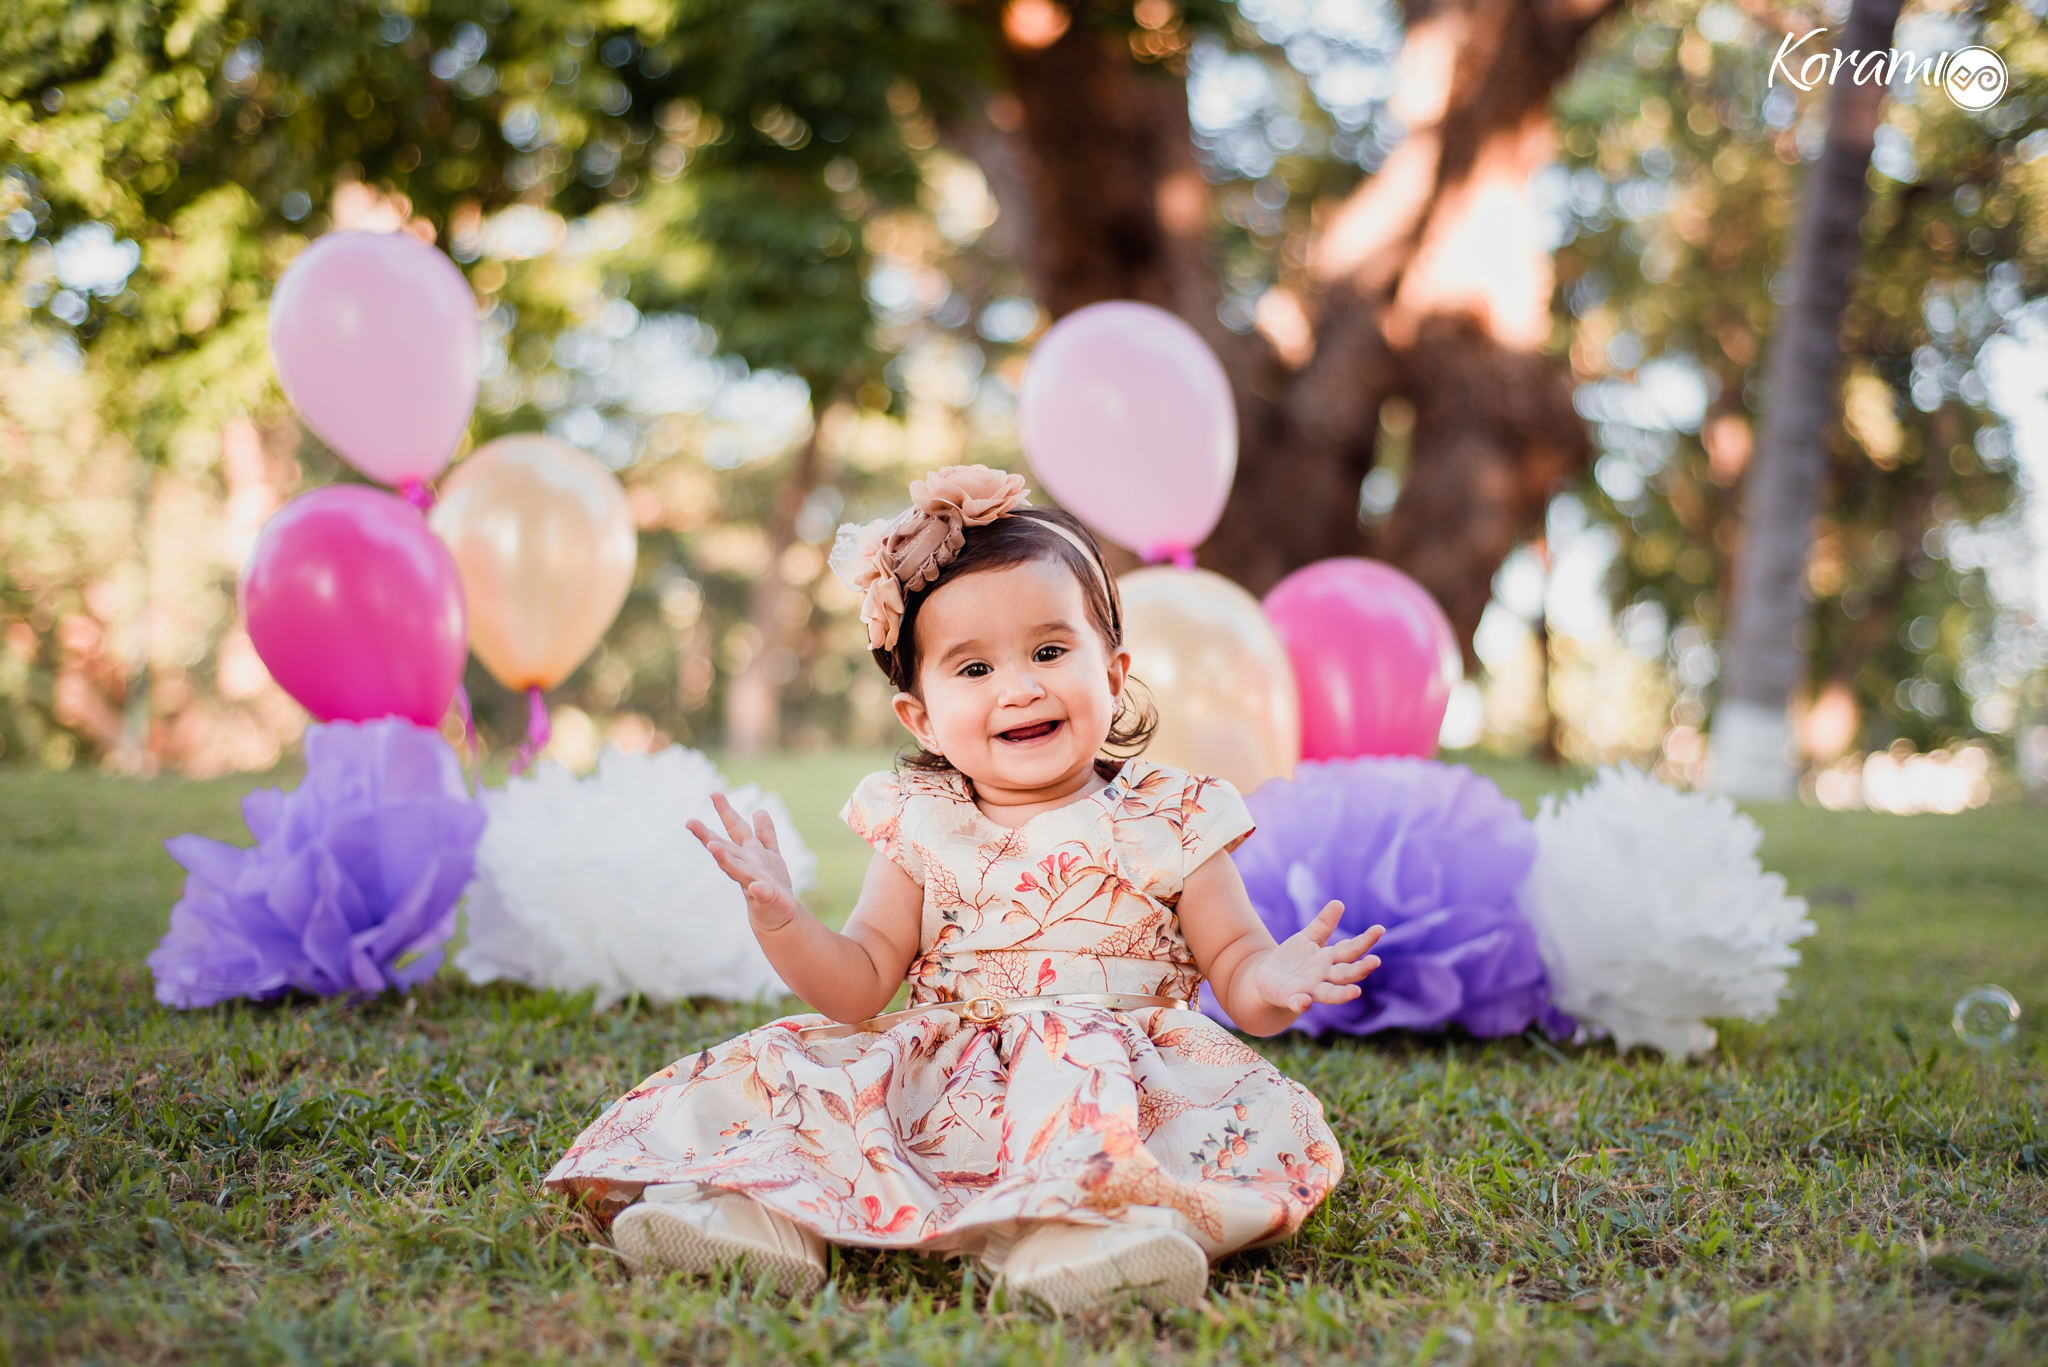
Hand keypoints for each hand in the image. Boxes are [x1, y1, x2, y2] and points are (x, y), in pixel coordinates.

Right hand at [686, 792, 804, 930]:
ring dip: (724, 859)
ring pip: (736, 868)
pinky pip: (763, 894)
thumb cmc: (770, 883)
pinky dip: (760, 891)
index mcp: (746, 853)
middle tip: (689, 822)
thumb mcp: (769, 854)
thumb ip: (764, 834)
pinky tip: (759, 887)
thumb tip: (758, 810)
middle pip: (724, 848)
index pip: (733, 829)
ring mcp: (755, 881)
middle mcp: (745, 866)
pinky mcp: (767, 898)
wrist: (778, 914)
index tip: (714, 793)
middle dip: (707, 835)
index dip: (725, 811)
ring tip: (713, 848)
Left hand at [1245, 901, 1383, 1014]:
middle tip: (1376, 961)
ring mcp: (1310, 989)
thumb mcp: (1309, 937)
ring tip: (1356, 992)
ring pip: (1329, 993)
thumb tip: (1339, 903)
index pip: (1351, 949)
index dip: (1365, 940)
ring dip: (1342, 994)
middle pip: (1346, 973)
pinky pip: (1298, 1003)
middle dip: (1361, 969)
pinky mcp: (1291, 998)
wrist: (1268, 977)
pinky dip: (1301, 1003)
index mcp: (1330, 959)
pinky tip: (1304, 1002)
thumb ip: (1323, 924)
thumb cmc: (1295, 957)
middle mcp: (1325, 976)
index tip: (1380, 929)